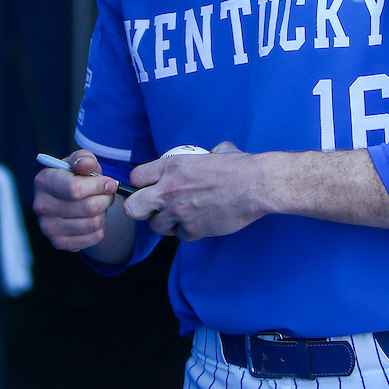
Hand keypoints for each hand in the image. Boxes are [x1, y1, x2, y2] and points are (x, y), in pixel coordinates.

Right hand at [32, 149, 118, 251]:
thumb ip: (83, 159)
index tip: (110, 183)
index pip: (75, 189)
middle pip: (88, 207)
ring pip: (93, 223)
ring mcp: (48, 227)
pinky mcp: (59, 243)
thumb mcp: (79, 162)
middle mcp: (41, 205)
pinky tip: (93, 217)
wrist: (69, 199)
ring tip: (99, 204)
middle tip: (108, 193)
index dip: (98, 186)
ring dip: (104, 212)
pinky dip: (100, 227)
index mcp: (44, 181)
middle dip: (106, 198)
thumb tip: (86, 164)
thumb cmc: (75, 177)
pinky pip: (94, 237)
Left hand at [124, 141, 263, 241]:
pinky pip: (181, 236)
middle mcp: (168, 189)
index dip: (140, 186)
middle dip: (140, 210)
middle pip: (133, 208)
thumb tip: (209, 154)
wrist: (255, 185)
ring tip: (181, 217)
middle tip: (153, 209)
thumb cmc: (238, 167)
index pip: (136, 178)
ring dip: (167, 223)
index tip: (148, 189)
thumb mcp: (213, 152)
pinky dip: (189, 232)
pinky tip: (200, 223)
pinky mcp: (192, 229)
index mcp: (170, 166)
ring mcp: (179, 211)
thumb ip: (201, 156)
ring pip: (156, 226)